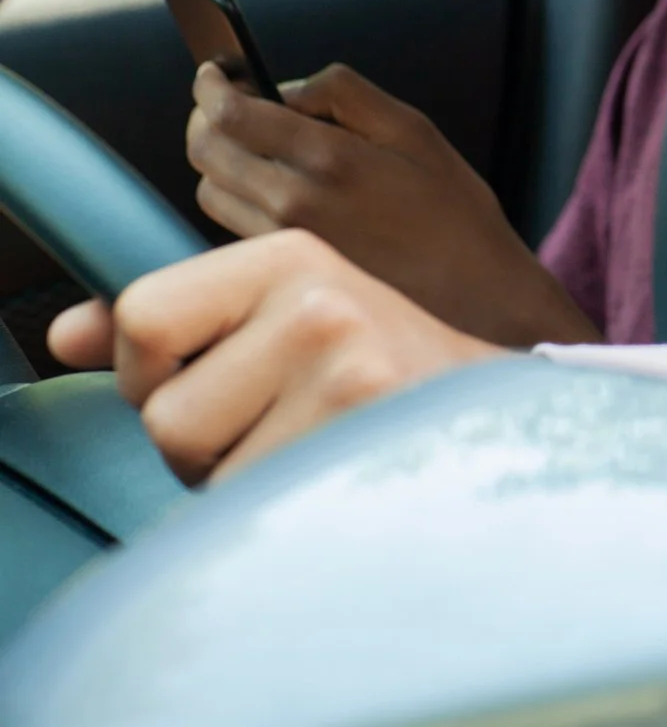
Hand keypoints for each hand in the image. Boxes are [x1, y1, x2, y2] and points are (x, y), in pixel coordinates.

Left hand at [47, 230, 498, 484]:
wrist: (505, 421)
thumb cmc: (385, 375)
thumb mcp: (287, 315)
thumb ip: (177, 320)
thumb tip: (63, 335)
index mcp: (294, 254)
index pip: (142, 316)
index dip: (153, 374)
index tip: (215, 379)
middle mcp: (320, 299)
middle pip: (163, 412)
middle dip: (204, 444)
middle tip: (286, 424)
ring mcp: (348, 367)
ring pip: (206, 471)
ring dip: (245, 481)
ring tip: (317, 449)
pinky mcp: (363, 434)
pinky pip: (256, 505)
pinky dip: (282, 510)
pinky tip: (338, 478)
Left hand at [188, 64, 597, 347]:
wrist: (474, 299)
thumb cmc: (453, 214)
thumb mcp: (414, 131)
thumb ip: (344, 95)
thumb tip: (285, 89)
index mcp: (329, 157)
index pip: (230, 114)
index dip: (210, 85)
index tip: (213, 73)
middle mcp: (293, 201)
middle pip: (206, 150)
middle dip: (206, 118)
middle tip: (225, 103)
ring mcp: (282, 242)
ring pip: (211, 190)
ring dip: (220, 160)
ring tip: (254, 147)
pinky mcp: (282, 270)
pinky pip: (233, 224)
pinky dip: (239, 196)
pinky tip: (275, 188)